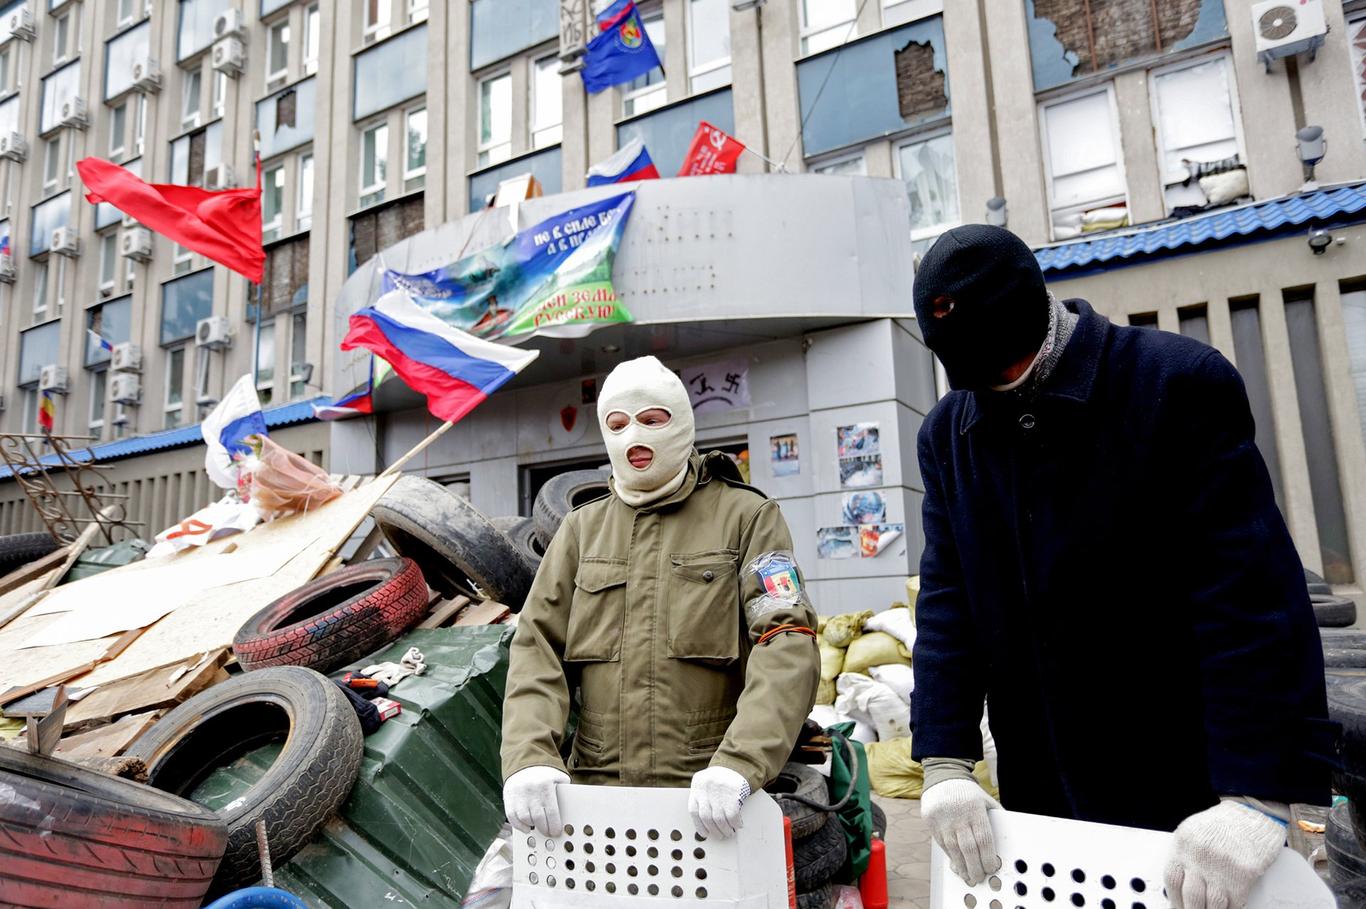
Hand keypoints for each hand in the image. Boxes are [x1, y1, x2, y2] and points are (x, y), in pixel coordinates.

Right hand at [502, 765, 569, 835]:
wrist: (524, 762)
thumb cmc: (543, 773)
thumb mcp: (557, 777)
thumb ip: (564, 790)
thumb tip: (570, 805)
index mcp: (545, 786)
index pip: (551, 812)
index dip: (554, 825)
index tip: (556, 831)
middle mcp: (531, 791)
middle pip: (538, 818)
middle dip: (544, 829)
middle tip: (548, 832)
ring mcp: (518, 795)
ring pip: (525, 819)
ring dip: (532, 826)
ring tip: (538, 827)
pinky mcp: (508, 798)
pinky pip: (512, 817)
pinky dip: (519, 825)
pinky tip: (526, 827)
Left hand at [688, 766, 750, 838]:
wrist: (736, 764)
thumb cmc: (719, 778)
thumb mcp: (705, 784)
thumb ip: (702, 799)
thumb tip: (705, 824)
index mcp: (697, 787)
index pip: (693, 810)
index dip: (699, 825)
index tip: (704, 833)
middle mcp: (706, 789)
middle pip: (706, 817)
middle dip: (714, 830)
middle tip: (720, 836)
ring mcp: (719, 792)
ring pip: (719, 819)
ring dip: (725, 829)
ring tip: (729, 833)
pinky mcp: (733, 794)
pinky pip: (732, 815)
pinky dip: (735, 823)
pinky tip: (737, 825)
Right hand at [922, 778, 1001, 884]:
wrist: (943, 778)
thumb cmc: (968, 793)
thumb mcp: (985, 800)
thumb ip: (996, 817)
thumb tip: (1010, 838)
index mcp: (975, 809)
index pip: (984, 839)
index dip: (988, 857)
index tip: (991, 868)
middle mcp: (958, 815)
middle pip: (968, 848)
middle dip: (975, 867)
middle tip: (980, 877)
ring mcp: (943, 820)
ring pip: (953, 850)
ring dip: (962, 866)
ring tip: (968, 875)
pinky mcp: (931, 822)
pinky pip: (942, 845)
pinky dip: (950, 856)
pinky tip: (956, 864)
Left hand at [1164, 801, 1284, 908]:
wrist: (1252, 810)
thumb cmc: (1223, 822)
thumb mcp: (1193, 832)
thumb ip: (1186, 856)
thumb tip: (1181, 883)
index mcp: (1183, 844)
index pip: (1172, 881)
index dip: (1174, 900)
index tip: (1177, 908)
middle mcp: (1200, 856)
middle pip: (1191, 896)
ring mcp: (1222, 866)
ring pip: (1212, 904)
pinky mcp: (1244, 873)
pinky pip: (1235, 902)